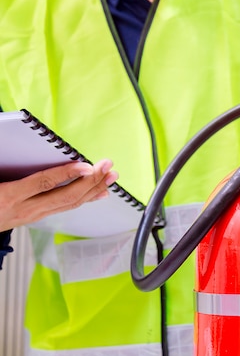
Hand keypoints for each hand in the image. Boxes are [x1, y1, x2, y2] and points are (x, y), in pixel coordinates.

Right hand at [0, 159, 117, 230]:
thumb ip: (3, 163)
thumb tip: (6, 138)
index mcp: (8, 196)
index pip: (43, 183)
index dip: (66, 174)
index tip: (86, 165)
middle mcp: (24, 209)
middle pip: (64, 196)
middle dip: (91, 181)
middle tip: (108, 166)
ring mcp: (32, 216)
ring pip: (69, 204)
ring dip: (94, 189)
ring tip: (112, 176)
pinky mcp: (36, 217)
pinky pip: (66, 208)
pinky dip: (86, 199)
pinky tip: (100, 192)